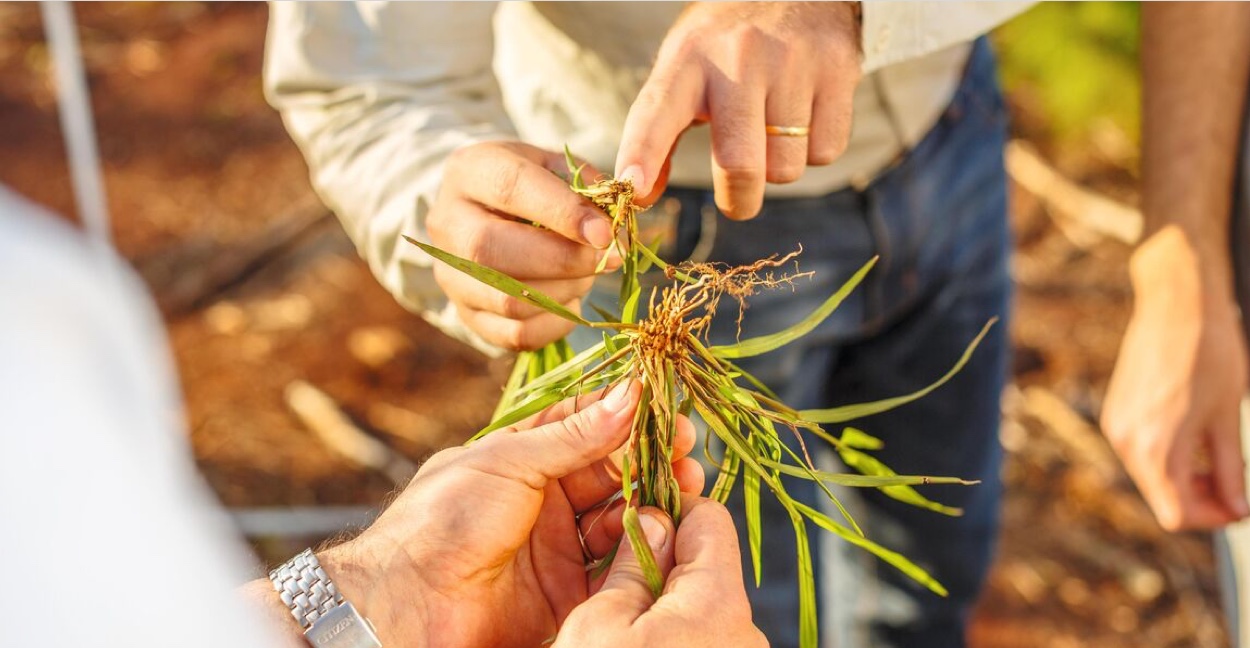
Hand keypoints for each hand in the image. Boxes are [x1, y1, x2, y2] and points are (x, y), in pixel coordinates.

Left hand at [314, 381, 704, 647]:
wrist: (409, 602)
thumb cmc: (445, 518)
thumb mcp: (510, 462)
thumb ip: (575, 435)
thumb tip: (629, 394)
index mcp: (521, 458)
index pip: (584, 427)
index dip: (627, 417)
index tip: (667, 411)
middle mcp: (542, 500)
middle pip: (610, 473)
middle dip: (650, 461)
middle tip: (688, 454)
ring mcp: (555, 547)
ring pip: (619, 519)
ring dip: (653, 504)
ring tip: (684, 492)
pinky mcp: (565, 593)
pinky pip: (614, 570)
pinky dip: (642, 553)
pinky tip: (664, 535)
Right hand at [428, 141, 618, 349]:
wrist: (491, 215)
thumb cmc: (532, 188)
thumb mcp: (556, 168)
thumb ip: (586, 186)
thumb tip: (615, 223)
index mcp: (468, 171)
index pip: (510, 188)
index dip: (562, 213)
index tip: (605, 232)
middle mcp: (447, 223)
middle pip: (492, 251)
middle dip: (562, 261)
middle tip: (606, 260)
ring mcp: (450, 275)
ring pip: (507, 300)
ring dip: (563, 293)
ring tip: (585, 276)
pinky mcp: (465, 315)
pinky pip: (514, 335)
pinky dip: (555, 324)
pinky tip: (570, 302)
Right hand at [555, 495, 768, 647]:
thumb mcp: (599, 626)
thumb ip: (629, 566)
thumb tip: (652, 519)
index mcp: (717, 602)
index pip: (710, 519)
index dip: (666, 507)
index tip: (626, 516)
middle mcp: (742, 630)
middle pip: (702, 564)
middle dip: (655, 558)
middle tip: (605, 569)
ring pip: (695, 604)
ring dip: (655, 599)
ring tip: (609, 615)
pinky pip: (696, 636)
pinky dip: (664, 631)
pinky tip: (625, 642)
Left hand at [615, 1, 861, 218]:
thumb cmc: (728, 47)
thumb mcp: (685, 71)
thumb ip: (659, 135)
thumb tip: (641, 195)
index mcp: (688, 58)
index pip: (656, 112)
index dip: (642, 154)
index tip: (633, 187)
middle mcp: (738, 56)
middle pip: (739, 165)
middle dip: (738, 200)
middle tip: (738, 197)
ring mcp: (792, 61)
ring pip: (786, 167)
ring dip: (778, 167)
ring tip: (774, 128)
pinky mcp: (836, 70)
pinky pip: (824, 152)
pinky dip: (813, 150)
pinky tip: (804, 116)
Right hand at [1102, 229, 1249, 529]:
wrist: (1176, 303)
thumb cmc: (1209, 353)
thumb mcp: (1228, 417)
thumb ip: (1229, 468)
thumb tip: (1236, 507)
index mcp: (1155, 447)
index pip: (1177, 513)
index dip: (1213, 517)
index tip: (1241, 505)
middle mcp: (1126, 442)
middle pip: (1161, 497)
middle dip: (1200, 500)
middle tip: (1236, 487)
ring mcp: (1117, 426)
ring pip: (1151, 476)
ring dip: (1184, 479)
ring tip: (1218, 458)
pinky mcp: (1116, 412)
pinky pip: (1141, 452)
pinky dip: (1168, 456)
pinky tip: (1193, 437)